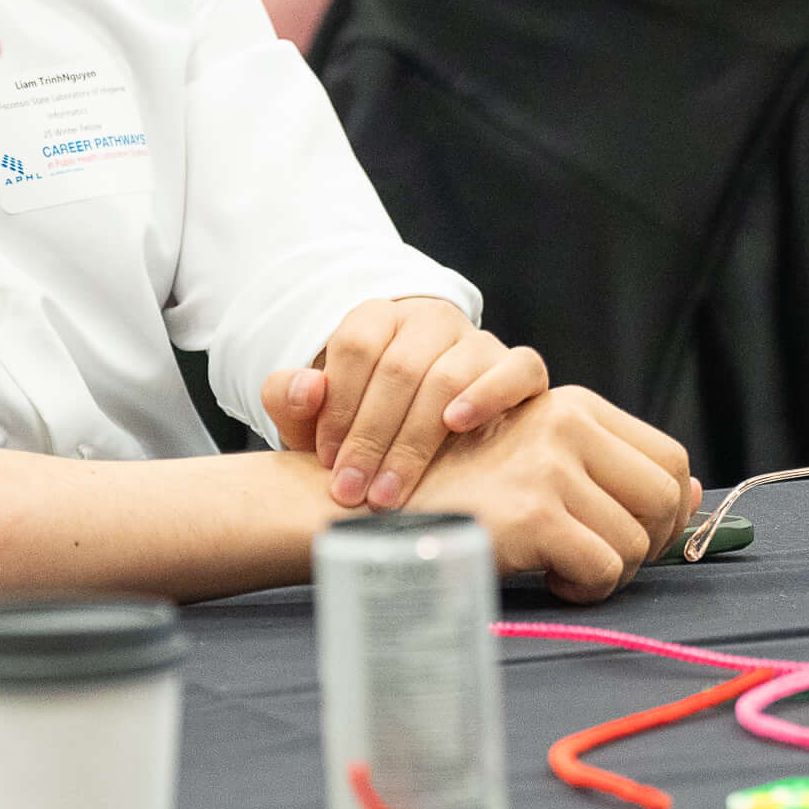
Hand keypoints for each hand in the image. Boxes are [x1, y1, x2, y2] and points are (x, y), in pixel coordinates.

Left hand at [264, 298, 547, 511]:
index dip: (338, 406)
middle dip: (372, 438)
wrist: (415, 427)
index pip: (356, 346)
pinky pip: (519, 368)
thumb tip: (308, 388)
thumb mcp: (313, 415)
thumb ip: (289, 398)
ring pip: (452, 373)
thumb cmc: (360, 422)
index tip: (326, 459)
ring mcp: (477, 341)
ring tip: (393, 487)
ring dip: (416, 438)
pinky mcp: (519, 367)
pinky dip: (490, 394)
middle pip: (400, 368)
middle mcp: (430, 320)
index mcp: (377, 318)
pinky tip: (458, 425)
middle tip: (353, 491)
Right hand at [400, 386, 698, 603]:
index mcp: (571, 404)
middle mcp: (567, 422)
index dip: (667, 509)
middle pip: (665, 496)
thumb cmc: (457, 495)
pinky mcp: (536, 512)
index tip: (636, 537)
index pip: (668, 458)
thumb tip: (693, 494)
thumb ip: (610, 471)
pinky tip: (543, 576)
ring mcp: (551, 465)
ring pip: (635, 542)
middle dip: (650, 543)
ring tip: (558, 567)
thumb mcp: (536, 463)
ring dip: (607, 572)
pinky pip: (604, 570)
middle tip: (604, 561)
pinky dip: (583, 590)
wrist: (376, 511)